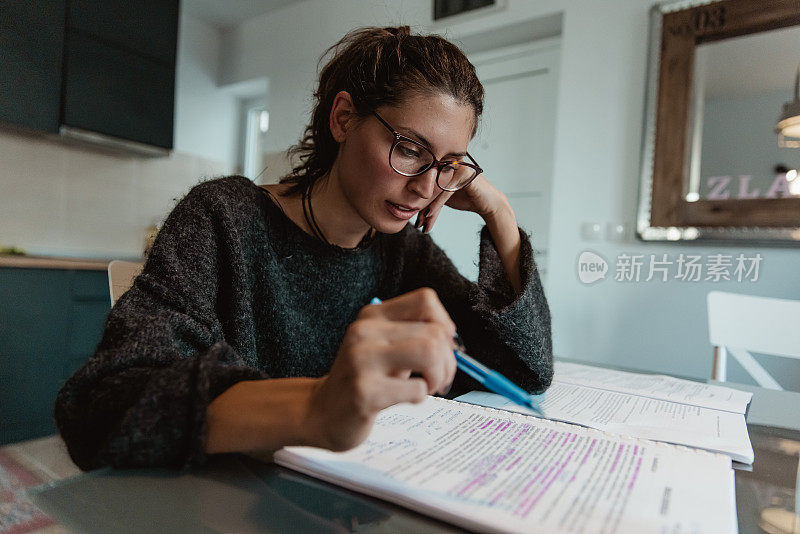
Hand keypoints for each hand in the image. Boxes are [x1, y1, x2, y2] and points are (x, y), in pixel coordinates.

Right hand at [304, 288, 457, 451]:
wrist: (321, 412)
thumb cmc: (363, 380)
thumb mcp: (384, 346)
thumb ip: (413, 334)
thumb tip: (452, 338)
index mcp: (372, 316)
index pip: (426, 300)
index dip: (444, 325)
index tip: (440, 348)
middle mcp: (365, 331)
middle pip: (435, 333)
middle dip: (448, 362)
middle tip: (436, 380)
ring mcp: (362, 360)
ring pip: (430, 353)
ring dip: (438, 376)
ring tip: (427, 387)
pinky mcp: (364, 392)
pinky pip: (416, 389)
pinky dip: (421, 397)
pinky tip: (405, 400)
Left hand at [414, 174, 509, 232]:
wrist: (488, 204)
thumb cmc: (467, 199)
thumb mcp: (444, 198)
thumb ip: (431, 195)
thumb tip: (411, 205)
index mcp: (443, 166)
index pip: (427, 183)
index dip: (419, 201)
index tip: (415, 218)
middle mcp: (449, 163)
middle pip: (430, 185)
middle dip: (422, 205)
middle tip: (416, 222)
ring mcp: (457, 166)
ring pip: (437, 188)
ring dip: (428, 206)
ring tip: (422, 220)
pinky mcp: (464, 173)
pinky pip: (446, 189)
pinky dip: (437, 202)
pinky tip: (430, 213)